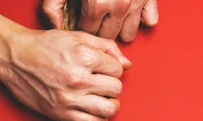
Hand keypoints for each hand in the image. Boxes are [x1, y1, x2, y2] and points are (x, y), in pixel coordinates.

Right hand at [0, 29, 130, 120]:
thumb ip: (106, 47)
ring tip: (103, 99)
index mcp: (84, 57)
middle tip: (102, 83)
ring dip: (110, 105)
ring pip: (108, 109)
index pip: (118, 69)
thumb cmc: (44, 45)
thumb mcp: (76, 37)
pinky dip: (99, 119)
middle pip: (116, 89)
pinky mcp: (61, 113)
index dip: (113, 68)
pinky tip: (95, 111)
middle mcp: (78, 79)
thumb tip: (126, 64)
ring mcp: (70, 98)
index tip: (103, 69)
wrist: (14, 57)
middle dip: (112, 85)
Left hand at [42, 0, 158, 41]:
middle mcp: (119, 6)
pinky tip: (131, 13)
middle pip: (108, 35)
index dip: (82, 25)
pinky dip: (141, 18)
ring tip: (110, 19)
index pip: (89, 31)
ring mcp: (136, 2)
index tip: (81, 18)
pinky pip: (150, 19)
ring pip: (128, 33)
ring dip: (119, 29)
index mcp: (97, 4)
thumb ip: (52, 5)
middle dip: (99, 29)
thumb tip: (56, 25)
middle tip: (94, 18)